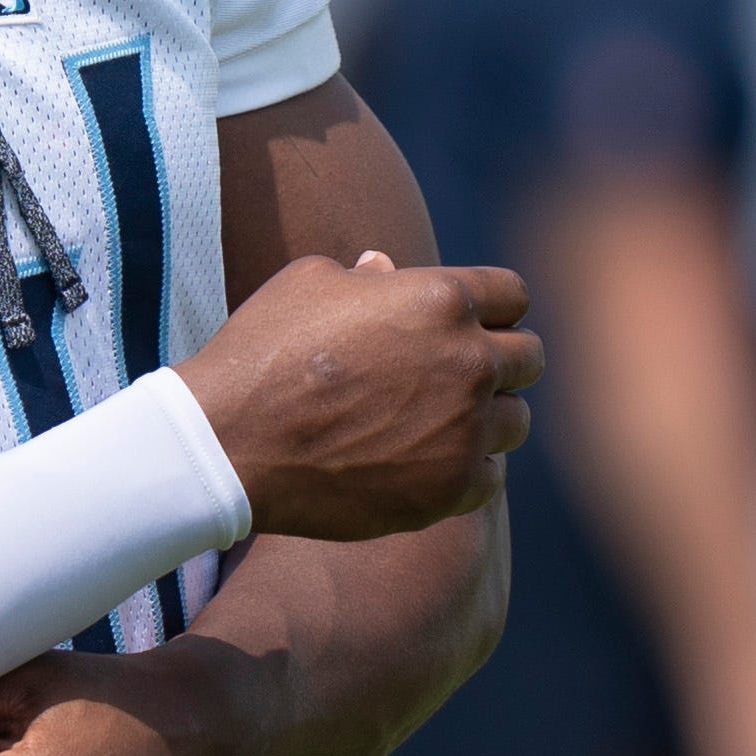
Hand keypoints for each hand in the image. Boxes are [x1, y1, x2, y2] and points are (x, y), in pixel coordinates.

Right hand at [173, 250, 538, 542]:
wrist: (227, 444)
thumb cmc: (260, 354)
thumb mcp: (305, 287)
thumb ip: (363, 276)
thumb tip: (386, 267)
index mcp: (441, 300)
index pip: (512, 295)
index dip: (490, 308)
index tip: (468, 326)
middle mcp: (469, 362)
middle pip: (529, 358)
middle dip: (498, 363)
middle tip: (453, 378)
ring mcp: (465, 429)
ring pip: (516, 421)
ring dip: (485, 420)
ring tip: (435, 424)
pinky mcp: (452, 488)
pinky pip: (491, 476)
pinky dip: (464, 471)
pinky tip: (422, 463)